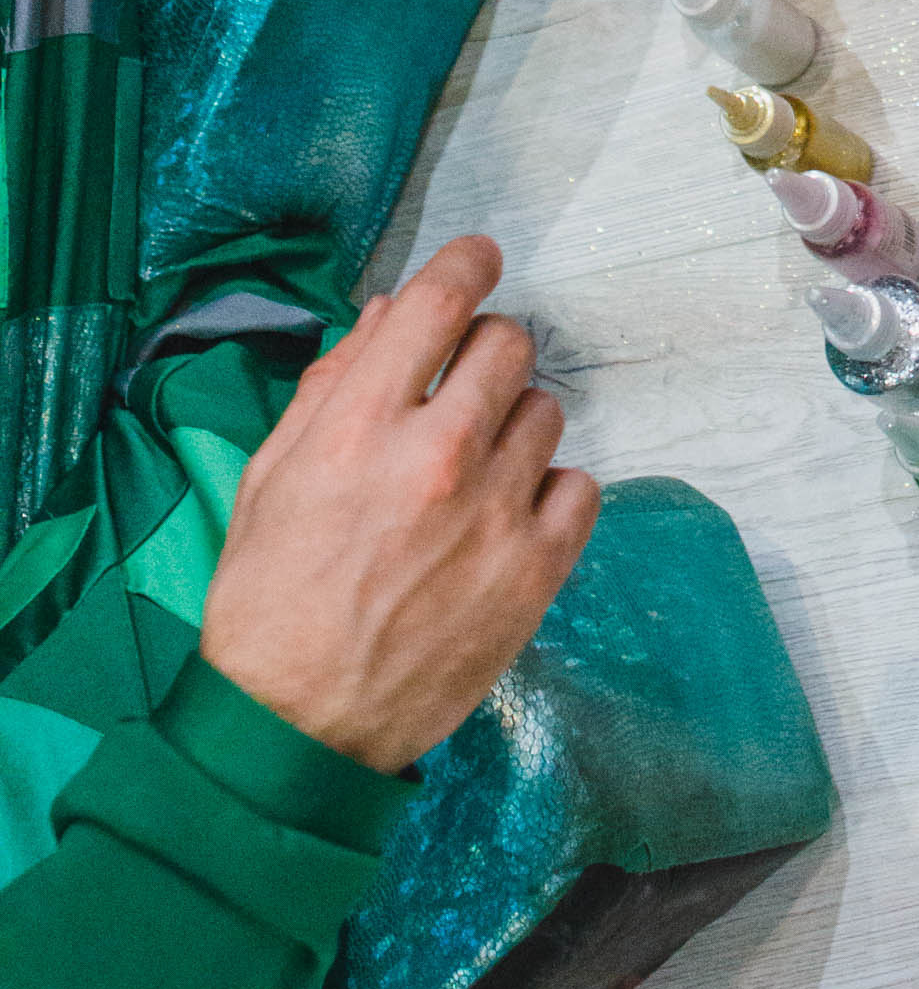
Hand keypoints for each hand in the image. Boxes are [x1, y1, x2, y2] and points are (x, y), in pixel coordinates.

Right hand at [199, 236, 599, 775]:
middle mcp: (435, 456)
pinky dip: (550, 491)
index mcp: (360, 426)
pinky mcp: (533, 572)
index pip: (438, 301)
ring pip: (545, 410)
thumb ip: (332, 385)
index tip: (479, 258)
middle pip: (508, 342)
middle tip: (461, 390)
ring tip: (474, 472)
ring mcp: (493, 514)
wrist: (295, 730)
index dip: (467, 262)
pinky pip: (580, 485)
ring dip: (514, 425)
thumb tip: (388, 313)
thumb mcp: (273, 478)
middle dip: (485, 352)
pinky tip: (508, 517)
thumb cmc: (269, 603)